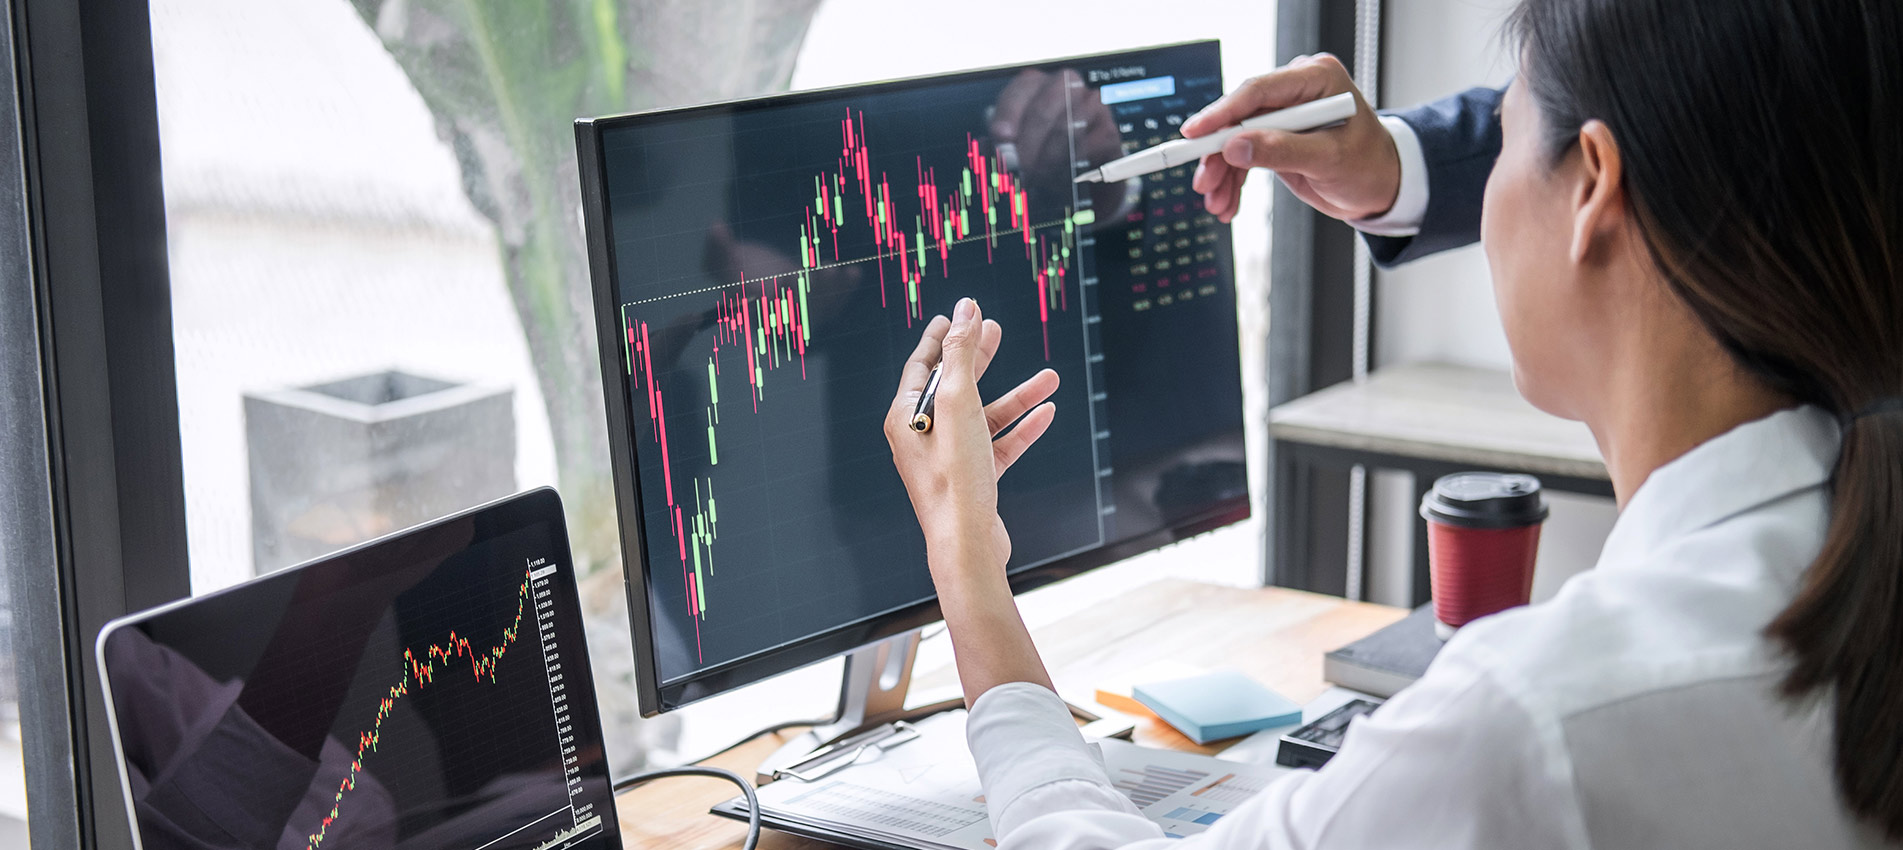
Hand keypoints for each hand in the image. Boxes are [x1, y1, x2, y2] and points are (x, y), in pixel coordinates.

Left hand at [885, 298, 1058, 576]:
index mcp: (906, 417)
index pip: (922, 365)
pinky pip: (1000, 444)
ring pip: (985, 416)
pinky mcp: (974, 480)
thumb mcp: (959, 403)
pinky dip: (1022, 428)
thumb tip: (966, 309)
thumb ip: (963, 353)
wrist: (967, 545)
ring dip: (1017, 396)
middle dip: (979, 358)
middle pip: (954, 385)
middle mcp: (923, 437)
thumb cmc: (955, 477)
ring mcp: (949, 459)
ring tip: (1050, 376)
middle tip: (997, 330)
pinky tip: (1048, 413)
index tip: (955, 315)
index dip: (940, 337)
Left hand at [989, 68, 1123, 213]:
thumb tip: (992, 151)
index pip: (1020, 90)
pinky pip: (1089, 146)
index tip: (1000, 139)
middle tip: (1018, 170)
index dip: (1008, 115)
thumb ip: (1003, 145)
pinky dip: (1071, 165)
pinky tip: (1058, 180)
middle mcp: (1065, 86)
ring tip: (1035, 179)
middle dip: (1027, 144)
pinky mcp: (1108, 130)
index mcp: (1036, 85)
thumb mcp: (1018, 146)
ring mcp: (1090, 105)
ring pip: (1067, 128)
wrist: (1081, 173)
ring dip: (1047, 159)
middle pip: (1043, 110)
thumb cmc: (1043, 153)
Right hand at [1183, 54, 1399, 222]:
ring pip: (1235, 138)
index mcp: (1316, 78)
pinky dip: (1233, 179)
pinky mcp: (1276, 134)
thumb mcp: (1329, 160)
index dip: (1222, 113)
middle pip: (1239, 116)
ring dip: (1222, 173)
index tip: (1194, 133)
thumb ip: (1282, 151)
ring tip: (1218, 204)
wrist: (1380, 186)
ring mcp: (1284, 112)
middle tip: (1204, 183)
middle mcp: (1296, 90)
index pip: (1258, 91)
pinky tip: (1228, 202)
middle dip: (1218, 154)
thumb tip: (1236, 146)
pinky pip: (1243, 152)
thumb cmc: (1369, 167)